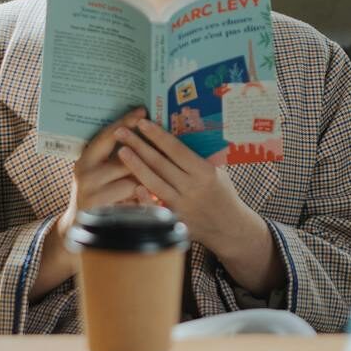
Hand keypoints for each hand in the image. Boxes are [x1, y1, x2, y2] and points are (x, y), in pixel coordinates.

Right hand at [32, 107, 159, 301]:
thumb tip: (141, 129)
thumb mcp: (98, 172)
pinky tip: (151, 201)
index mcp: (85, 159)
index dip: (125, 121)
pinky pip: (132, 202)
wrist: (76, 229)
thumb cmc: (97, 194)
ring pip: (132, 180)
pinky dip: (143, 201)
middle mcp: (85, 173)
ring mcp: (91, 194)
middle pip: (125, 157)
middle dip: (145, 156)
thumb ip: (114, 156)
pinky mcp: (101, 212)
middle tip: (164, 150)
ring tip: (157, 182)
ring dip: (146, 181)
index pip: (107, 134)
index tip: (143, 110)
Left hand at [110, 118, 258, 253]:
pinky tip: (132, 185)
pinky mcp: (175, 221)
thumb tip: (181, 133)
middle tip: (121, 131)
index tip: (142, 123)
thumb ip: (201, 156)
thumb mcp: (219, 171)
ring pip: (154, 182)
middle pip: (160, 163)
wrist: (230, 228)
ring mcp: (182, 205)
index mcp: (204, 172)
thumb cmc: (223, 194)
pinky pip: (155, 208)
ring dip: (135, 165)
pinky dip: (143, 198)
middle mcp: (192, 188)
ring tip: (121, 151)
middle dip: (139, 145)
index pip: (176, 149)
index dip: (158, 135)